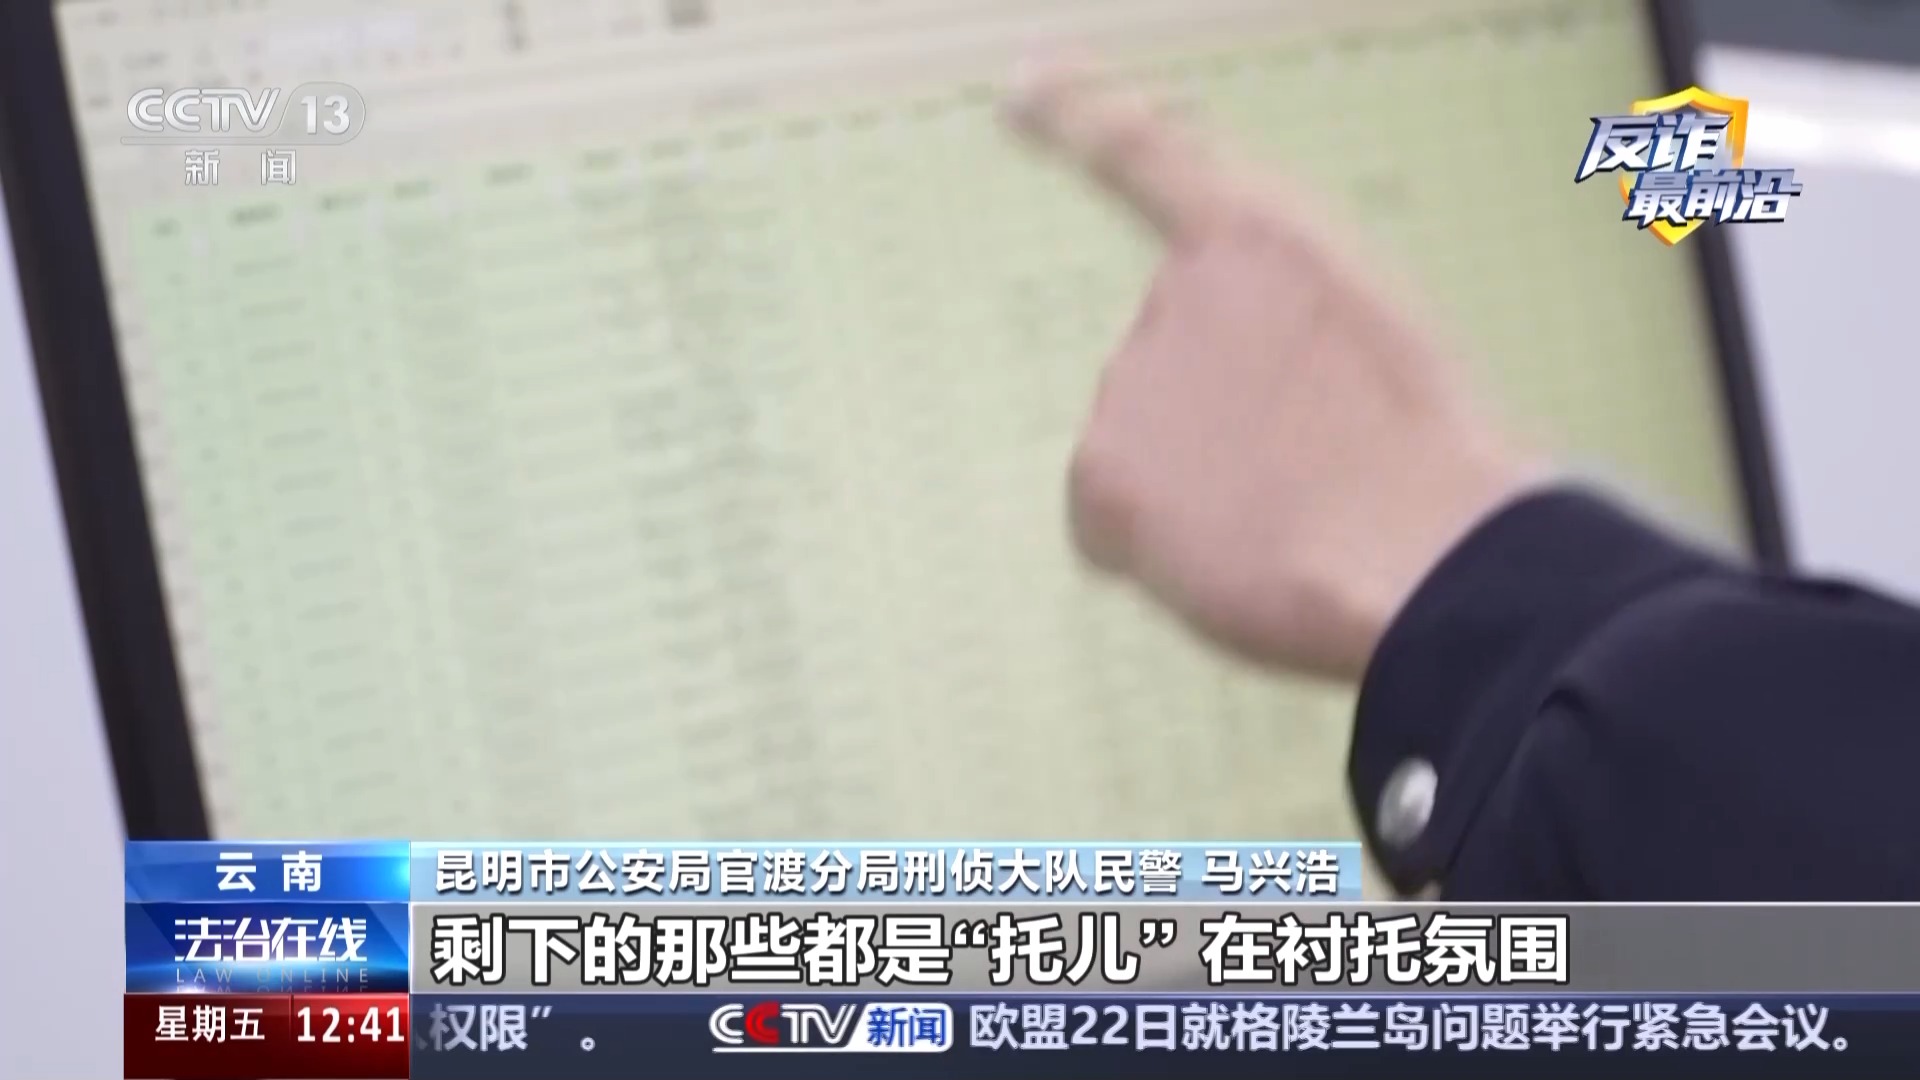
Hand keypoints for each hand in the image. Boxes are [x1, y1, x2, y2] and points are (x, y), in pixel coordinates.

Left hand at [1003, 59, 1543, 681]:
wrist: (1428, 550)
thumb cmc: (1432, 464)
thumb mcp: (1375, 337)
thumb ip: (1286, 326)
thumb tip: (1239, 394)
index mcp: (1264, 237)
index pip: (1148, 155)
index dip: (1077, 116)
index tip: (1024, 89)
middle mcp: (1179, 289)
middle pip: (1167, 361)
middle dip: (1217, 419)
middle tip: (1310, 471)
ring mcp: (1132, 376)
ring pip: (1143, 447)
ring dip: (1193, 487)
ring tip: (1290, 517)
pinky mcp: (1100, 466)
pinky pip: (1104, 520)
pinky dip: (1147, 550)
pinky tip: (1226, 558)